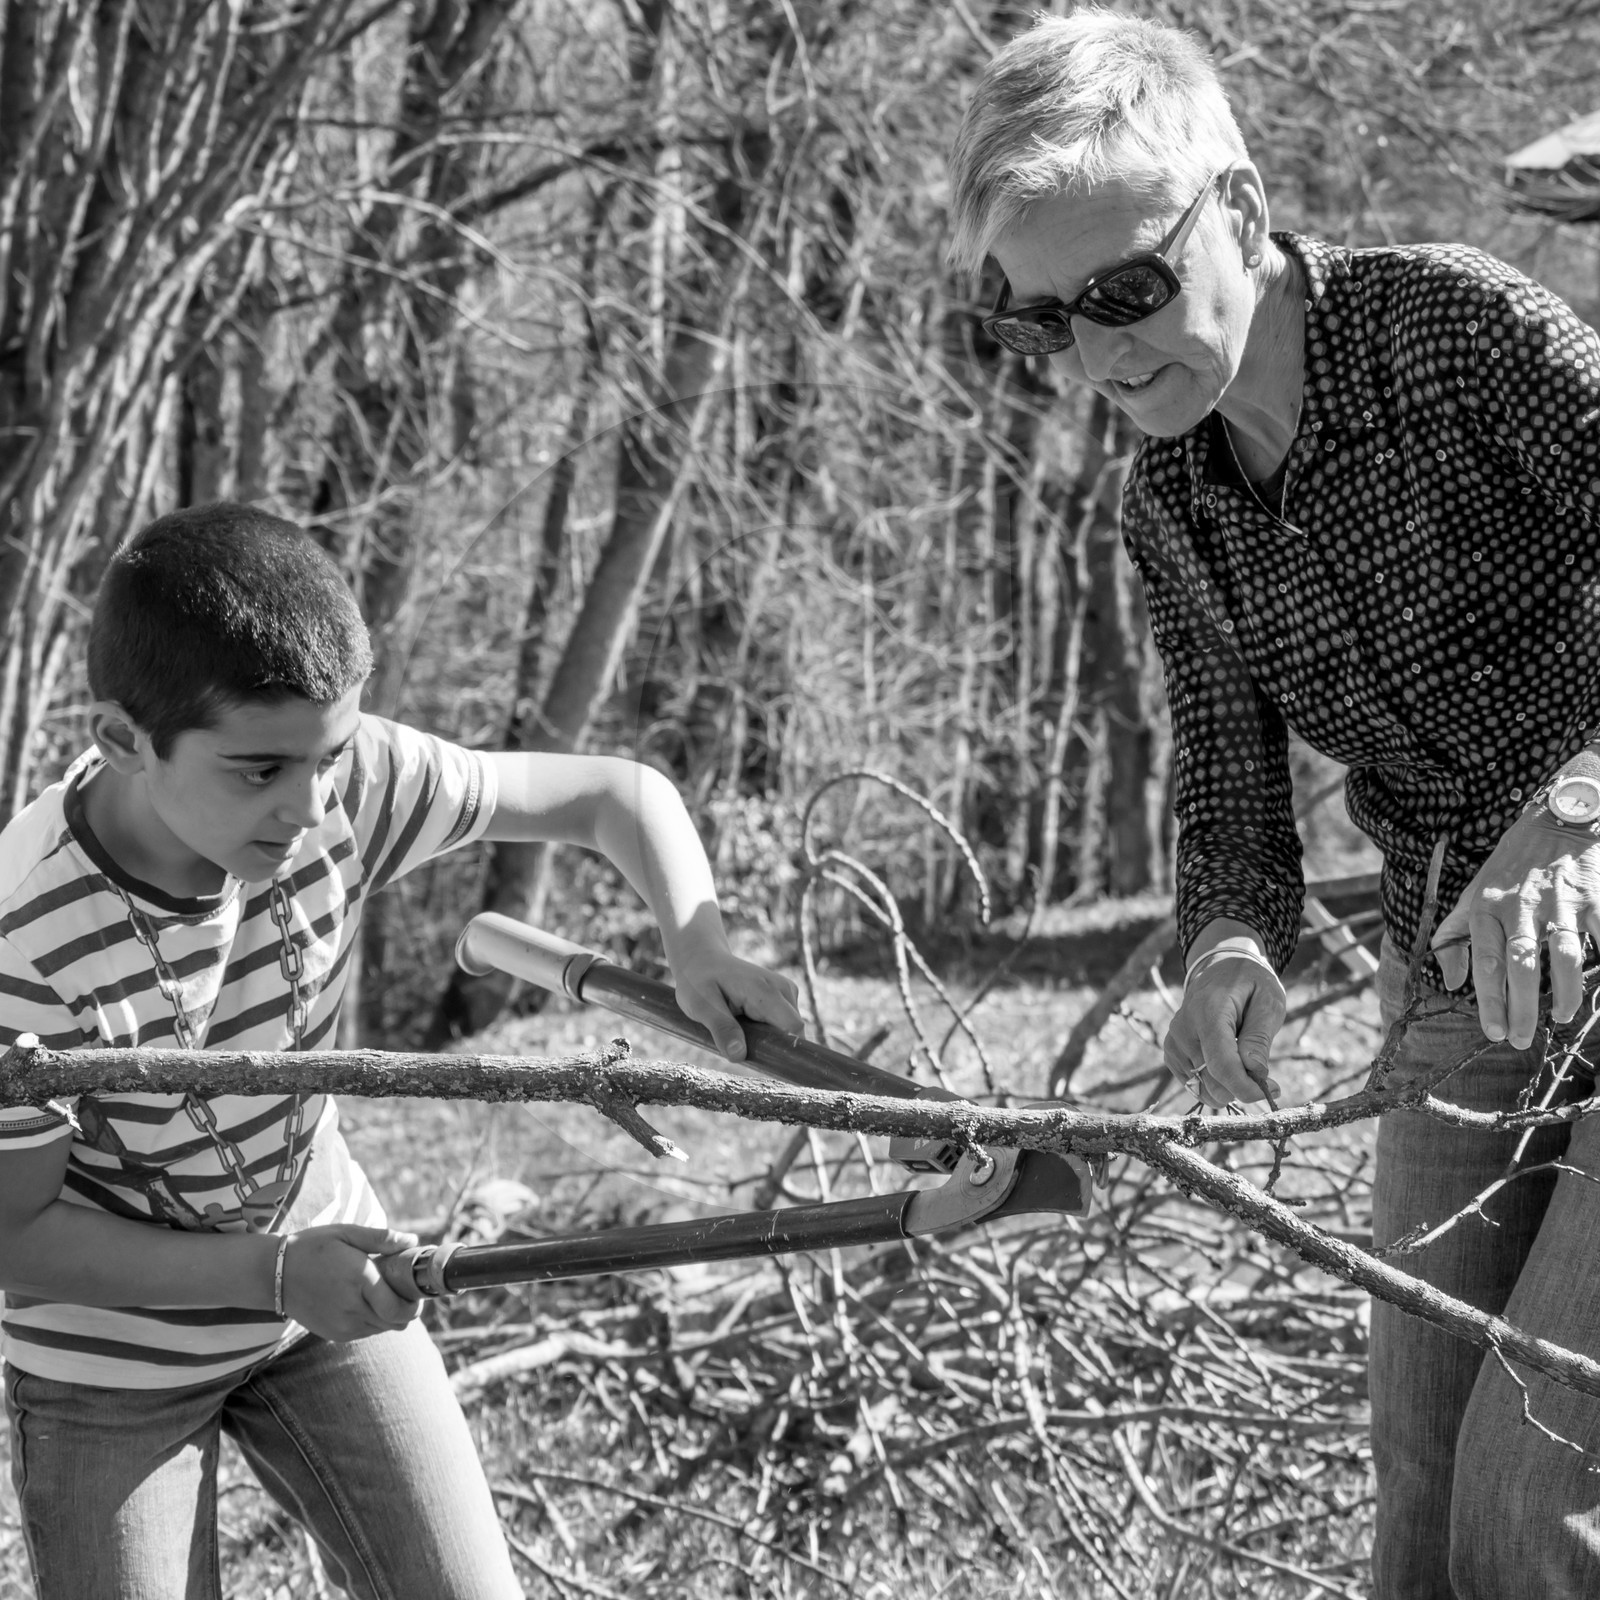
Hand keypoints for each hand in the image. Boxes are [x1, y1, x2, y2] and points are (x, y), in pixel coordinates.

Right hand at [278, 1224, 421, 1342]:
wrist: (273, 1275)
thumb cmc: (313, 1247)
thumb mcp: (347, 1233)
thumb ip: (382, 1239)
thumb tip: (413, 1240)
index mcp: (360, 1280)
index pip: (400, 1308)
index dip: (415, 1304)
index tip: (416, 1289)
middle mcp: (353, 1308)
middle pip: (397, 1323)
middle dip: (406, 1309)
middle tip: (402, 1290)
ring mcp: (342, 1325)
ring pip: (383, 1329)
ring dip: (389, 1315)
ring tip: (380, 1292)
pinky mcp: (334, 1335)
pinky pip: (366, 1332)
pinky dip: (372, 1320)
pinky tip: (363, 1301)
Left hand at [669, 946, 803, 1060]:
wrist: (702, 960)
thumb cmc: (698, 982)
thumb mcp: (700, 1006)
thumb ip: (721, 1029)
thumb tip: (739, 1055)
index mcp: (765, 991)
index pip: (793, 1027)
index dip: (786, 1050)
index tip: (768, 1065)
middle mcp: (783, 989)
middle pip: (792, 1032)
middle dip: (772, 1047)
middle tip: (739, 1047)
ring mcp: (786, 993)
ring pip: (788, 1031)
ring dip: (768, 1040)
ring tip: (739, 1032)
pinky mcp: (783, 999)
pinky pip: (783, 1026)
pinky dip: (768, 1033)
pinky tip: (746, 1026)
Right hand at [1163, 946, 1284, 1107]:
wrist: (1220, 969)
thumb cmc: (1250, 985)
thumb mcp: (1268, 1001)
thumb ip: (1259, 1037)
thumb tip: (1254, 1072)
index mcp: (1208, 1011)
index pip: (1221, 1064)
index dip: (1246, 1087)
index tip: (1274, 1091)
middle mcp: (1183, 1028)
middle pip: (1211, 1082)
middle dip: (1242, 1087)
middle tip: (1263, 1074)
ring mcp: (1174, 1042)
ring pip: (1202, 1088)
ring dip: (1228, 1086)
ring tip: (1244, 1062)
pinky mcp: (1171, 1053)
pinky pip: (1195, 1084)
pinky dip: (1215, 1083)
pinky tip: (1226, 1061)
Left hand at [1431, 810, 1599, 1047]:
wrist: (1557, 824)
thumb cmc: (1509, 869)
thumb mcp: (1472, 895)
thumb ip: (1453, 937)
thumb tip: (1449, 982)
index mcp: (1487, 908)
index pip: (1486, 961)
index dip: (1489, 1000)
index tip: (1493, 1032)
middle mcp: (1522, 906)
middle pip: (1521, 965)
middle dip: (1521, 1008)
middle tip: (1521, 1040)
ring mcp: (1560, 902)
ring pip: (1564, 955)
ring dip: (1564, 992)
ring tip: (1560, 1016)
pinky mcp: (1594, 898)